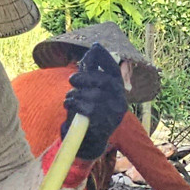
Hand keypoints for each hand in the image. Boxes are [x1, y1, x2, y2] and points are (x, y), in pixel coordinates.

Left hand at [61, 44, 126, 159]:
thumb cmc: (87, 113)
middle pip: (104, 82)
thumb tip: (92, 50)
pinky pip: (86, 108)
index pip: (114, 71)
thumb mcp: (90, 93)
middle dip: (85, 77)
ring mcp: (113, 115)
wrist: (87, 142)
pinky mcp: (103, 125)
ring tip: (69, 99)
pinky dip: (73, 104)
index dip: (105, 58)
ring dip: (76, 94)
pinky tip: (69, 105)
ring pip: (93, 95)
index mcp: (118, 92)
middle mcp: (120, 102)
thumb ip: (91, 75)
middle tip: (71, 80)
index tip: (95, 47)